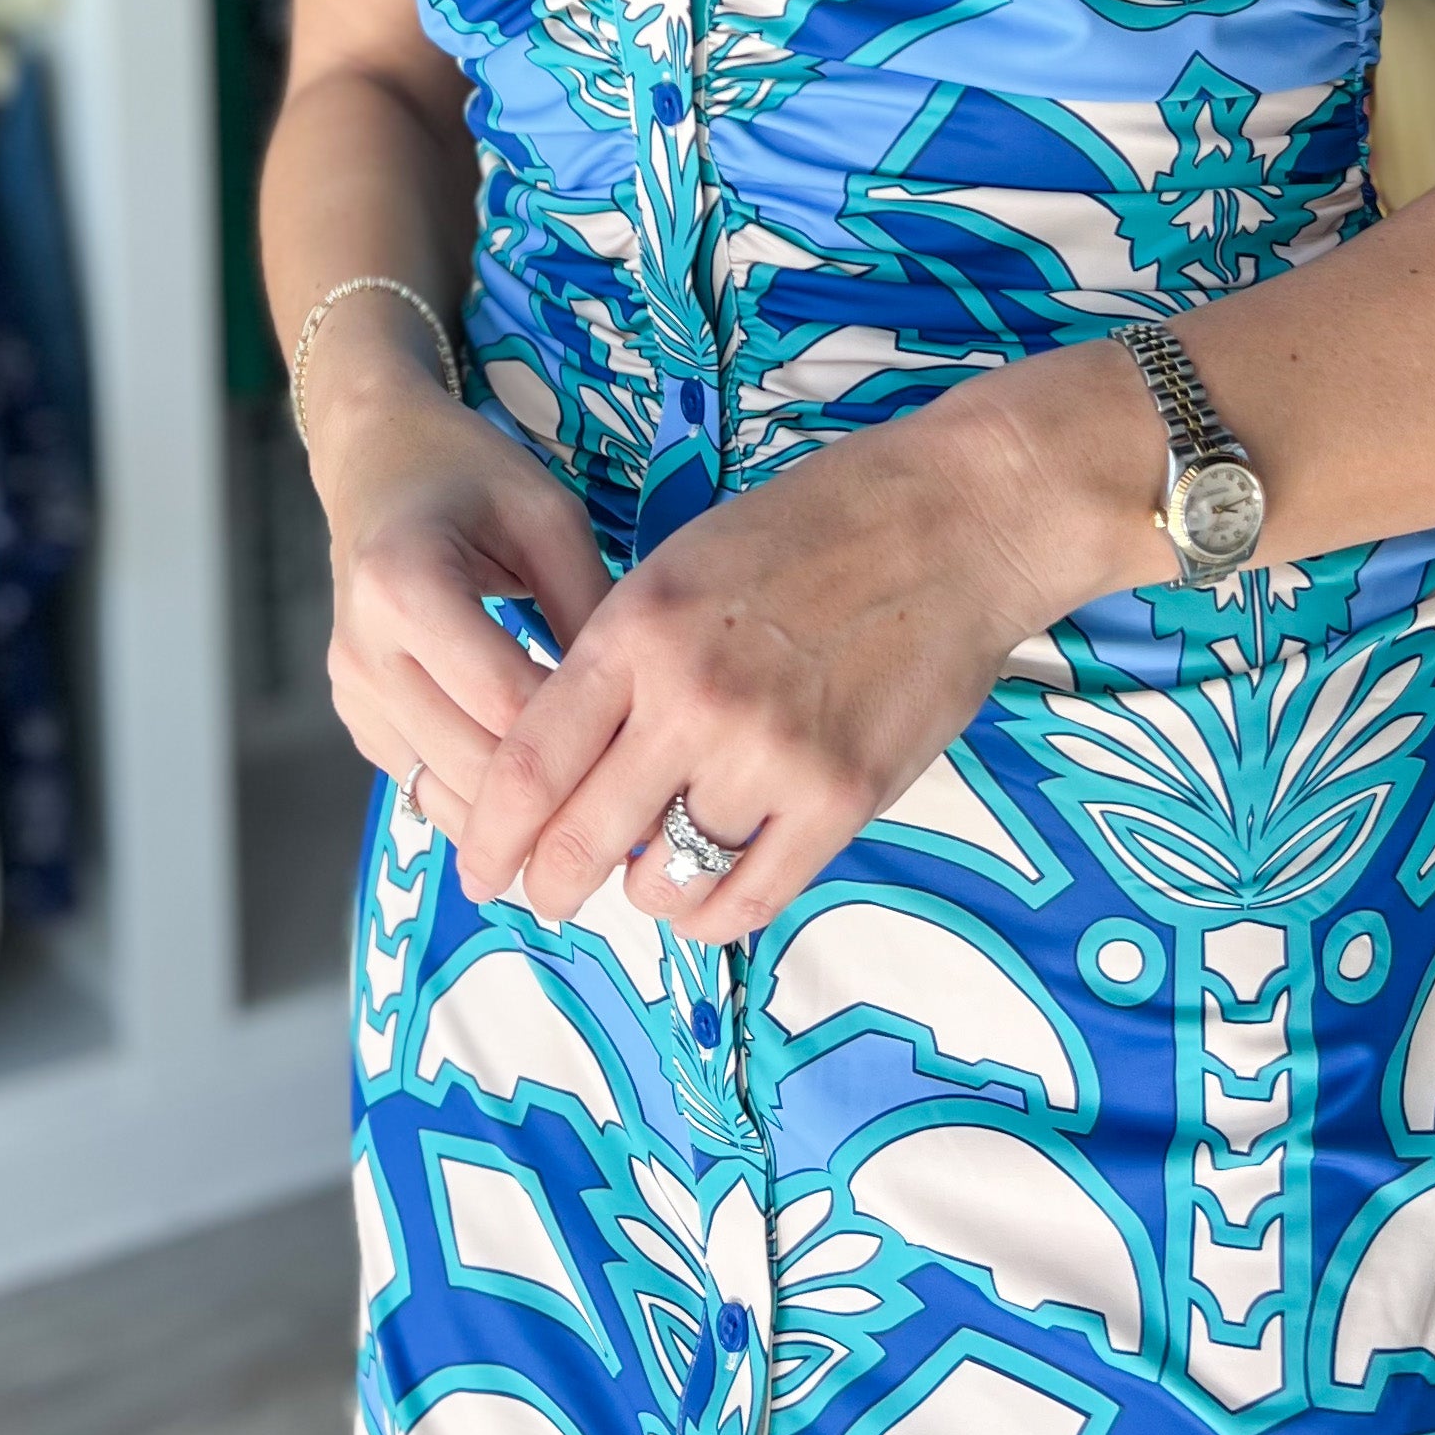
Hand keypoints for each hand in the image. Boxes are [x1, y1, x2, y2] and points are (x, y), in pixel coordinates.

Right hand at [309, 315, 612, 846]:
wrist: (376, 462)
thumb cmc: (471, 475)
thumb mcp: (550, 518)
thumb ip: (590, 608)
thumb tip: (641, 712)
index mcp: (404, 586)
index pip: (505, 702)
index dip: (581, 737)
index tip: (650, 751)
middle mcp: (363, 652)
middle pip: (473, 763)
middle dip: (558, 791)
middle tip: (639, 798)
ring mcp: (351, 694)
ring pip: (447, 794)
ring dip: (523, 814)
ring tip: (599, 809)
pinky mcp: (356, 720)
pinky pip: (425, 786)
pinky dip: (485, 800)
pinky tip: (542, 793)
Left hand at [454, 348, 1144, 942]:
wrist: (955, 521)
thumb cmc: (814, 528)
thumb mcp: (681, 565)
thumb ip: (620, 661)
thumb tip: (564, 764)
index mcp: (637, 629)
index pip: (528, 763)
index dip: (490, 834)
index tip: (479, 865)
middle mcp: (692, 700)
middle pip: (580, 838)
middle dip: (546, 883)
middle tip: (542, 895)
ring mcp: (770, 755)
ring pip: (662, 881)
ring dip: (642, 890)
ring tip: (649, 870)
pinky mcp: (841, 799)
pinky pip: (748, 900)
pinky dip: (711, 914)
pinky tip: (705, 892)